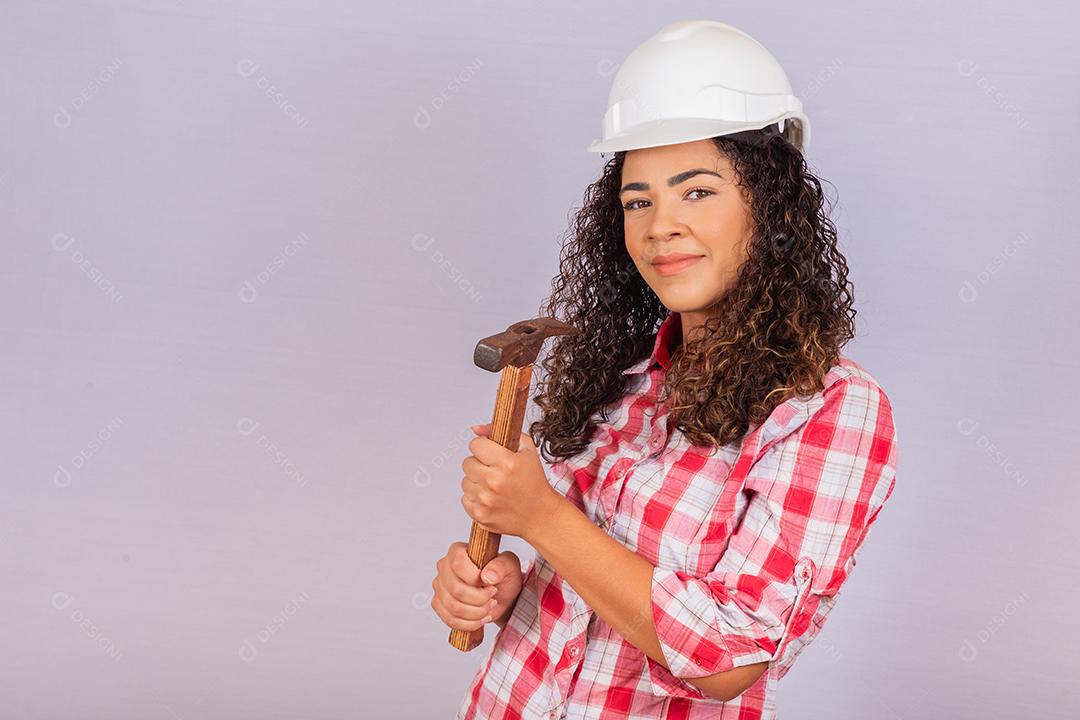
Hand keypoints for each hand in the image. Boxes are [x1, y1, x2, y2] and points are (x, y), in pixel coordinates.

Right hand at [431, 542, 523, 630]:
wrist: (501, 594)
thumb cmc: (503, 576)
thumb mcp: (509, 566)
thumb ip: (500, 566)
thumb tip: (486, 576)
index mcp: (457, 551)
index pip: (458, 565)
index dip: (476, 580)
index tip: (492, 585)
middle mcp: (444, 567)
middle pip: (456, 590)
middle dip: (480, 599)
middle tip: (493, 598)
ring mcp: (439, 586)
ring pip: (453, 607)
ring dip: (476, 613)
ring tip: (488, 607)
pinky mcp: (439, 604)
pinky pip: (450, 620)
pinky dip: (469, 624)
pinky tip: (481, 618)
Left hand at [460, 423, 560, 540]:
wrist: (540, 515)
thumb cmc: (535, 482)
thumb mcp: (527, 450)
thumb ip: (504, 433)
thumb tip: (475, 428)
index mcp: (506, 462)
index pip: (475, 445)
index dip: (483, 447)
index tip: (491, 454)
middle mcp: (494, 481)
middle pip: (467, 462)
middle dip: (479, 464)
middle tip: (494, 471)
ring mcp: (485, 500)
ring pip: (465, 481)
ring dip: (477, 482)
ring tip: (494, 486)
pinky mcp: (479, 515)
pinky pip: (465, 498)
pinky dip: (476, 498)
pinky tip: (491, 498)